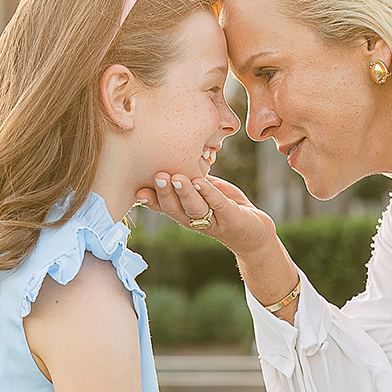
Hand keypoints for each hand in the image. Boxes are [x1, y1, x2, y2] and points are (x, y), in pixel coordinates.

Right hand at [133, 171, 274, 263]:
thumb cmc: (226, 208)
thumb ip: (191, 178)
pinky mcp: (231, 217)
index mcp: (184, 213)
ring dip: (183, 192)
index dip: (150, 200)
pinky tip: (200, 181)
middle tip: (157, 176)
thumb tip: (173, 157)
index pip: (163, 207)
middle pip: (175, 208)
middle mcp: (194, 220)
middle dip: (164, 193)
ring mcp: (213, 220)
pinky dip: (208, 193)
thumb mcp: (206, 192)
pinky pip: (217, 204)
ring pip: (194, 207)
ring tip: (175, 177)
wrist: (254, 234)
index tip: (137, 190)